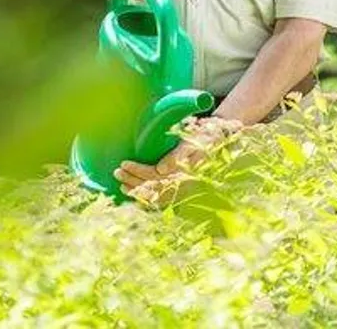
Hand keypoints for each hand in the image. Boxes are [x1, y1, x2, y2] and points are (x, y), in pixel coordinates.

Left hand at [113, 117, 242, 206]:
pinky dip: (146, 197)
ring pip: (156, 195)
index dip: (138, 171)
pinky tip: (134, 193)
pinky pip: (161, 198)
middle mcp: (183, 182)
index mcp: (184, 172)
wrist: (220, 140)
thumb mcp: (194, 142)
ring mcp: (182, 187)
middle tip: (116, 172)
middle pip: (153, 186)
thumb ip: (179, 155)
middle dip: (133, 181)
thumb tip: (161, 169)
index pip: (155, 175)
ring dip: (137, 190)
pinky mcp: (181, 188)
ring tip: (121, 184)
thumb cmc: (206, 137)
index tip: (124, 163)